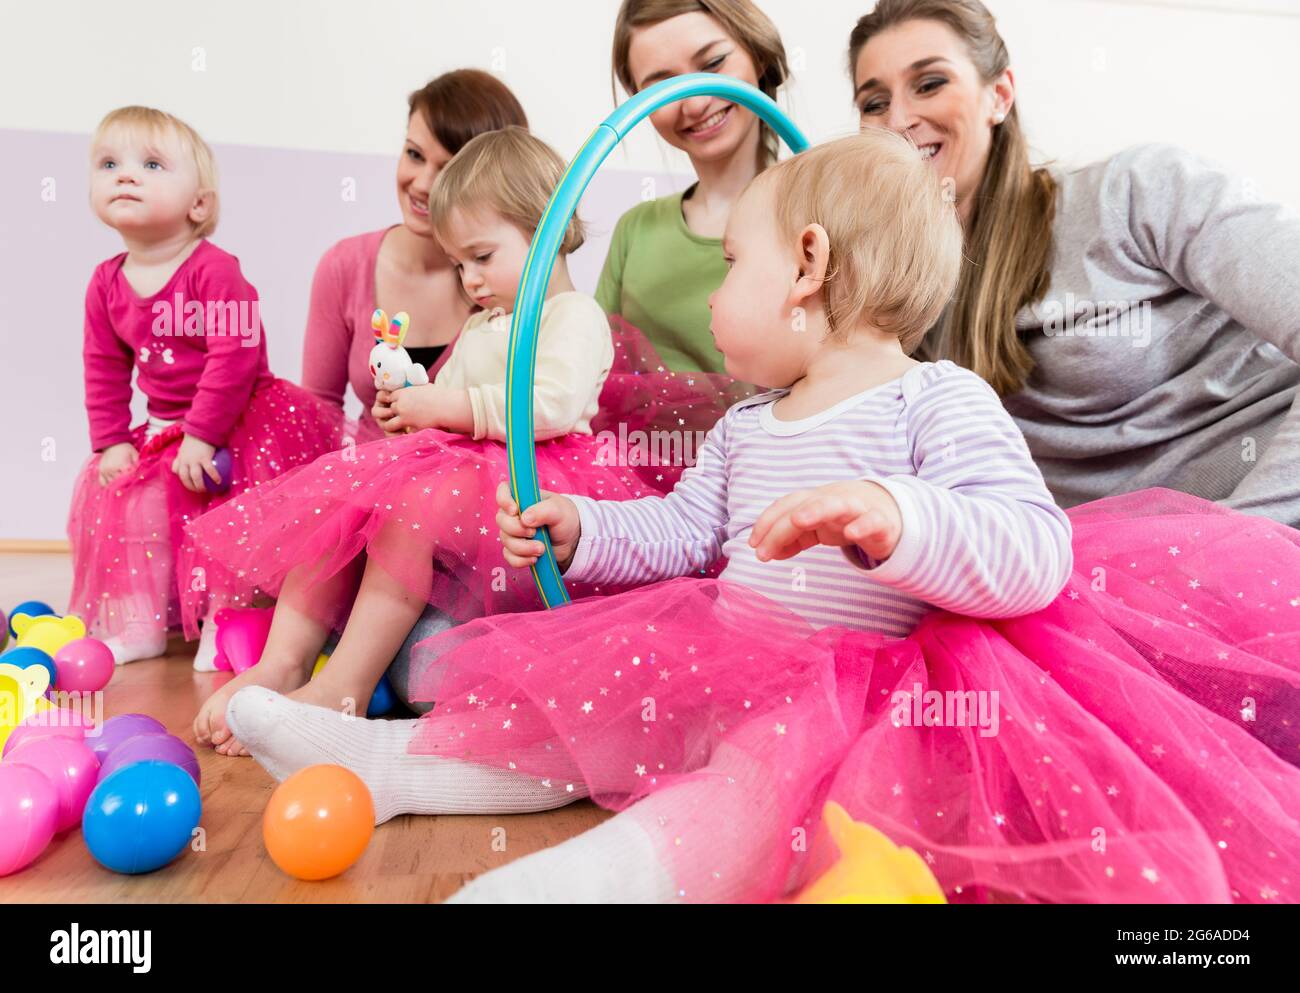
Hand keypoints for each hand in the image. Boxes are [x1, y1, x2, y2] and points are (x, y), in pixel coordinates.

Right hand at [97, 442, 138, 486]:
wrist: (112, 443)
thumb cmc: (126, 449)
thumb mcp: (135, 454)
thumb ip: (137, 465)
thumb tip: (140, 475)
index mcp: (123, 465)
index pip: (129, 478)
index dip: (132, 480)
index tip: (134, 481)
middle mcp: (113, 469)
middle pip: (120, 482)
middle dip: (125, 484)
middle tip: (128, 484)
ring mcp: (106, 471)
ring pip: (112, 484)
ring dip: (117, 485)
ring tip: (121, 486)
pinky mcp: (101, 471)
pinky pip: (103, 483)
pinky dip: (107, 485)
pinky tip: (112, 486)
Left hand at [171, 434, 219, 492]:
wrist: (201, 430)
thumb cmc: (194, 439)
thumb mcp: (184, 448)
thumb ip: (182, 457)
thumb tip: (182, 466)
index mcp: (180, 459)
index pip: (177, 472)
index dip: (182, 479)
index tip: (189, 484)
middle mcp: (185, 461)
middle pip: (185, 478)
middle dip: (191, 486)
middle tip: (198, 490)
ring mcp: (194, 460)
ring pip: (195, 477)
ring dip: (200, 485)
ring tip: (207, 489)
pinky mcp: (204, 458)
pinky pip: (209, 470)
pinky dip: (214, 477)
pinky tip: (219, 481)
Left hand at [383, 384, 442, 434]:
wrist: (447, 406)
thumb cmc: (441, 396)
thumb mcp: (425, 388)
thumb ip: (416, 390)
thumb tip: (418, 390)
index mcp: (404, 393)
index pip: (390, 397)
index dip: (394, 402)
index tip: (399, 405)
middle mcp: (401, 404)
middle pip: (389, 409)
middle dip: (395, 413)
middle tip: (402, 417)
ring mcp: (405, 416)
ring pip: (388, 424)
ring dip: (392, 426)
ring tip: (399, 429)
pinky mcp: (410, 426)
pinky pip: (400, 434)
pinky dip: (402, 435)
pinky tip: (406, 435)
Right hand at [495, 480, 580, 572]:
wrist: (572, 541)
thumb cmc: (565, 519)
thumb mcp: (559, 510)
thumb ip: (543, 511)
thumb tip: (524, 519)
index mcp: (522, 498)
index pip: (503, 491)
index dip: (504, 500)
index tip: (515, 511)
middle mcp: (514, 515)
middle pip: (501, 520)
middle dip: (516, 530)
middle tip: (534, 533)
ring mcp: (514, 533)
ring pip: (506, 541)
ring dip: (523, 548)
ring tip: (542, 549)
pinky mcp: (516, 550)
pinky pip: (509, 557)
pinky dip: (521, 560)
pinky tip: (535, 559)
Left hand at [749, 480, 902, 564]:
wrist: (889, 513)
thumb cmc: (845, 519)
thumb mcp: (815, 529)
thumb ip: (792, 539)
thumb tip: (767, 552)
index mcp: (814, 500)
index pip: (785, 506)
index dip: (766, 522)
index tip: (753, 544)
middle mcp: (832, 499)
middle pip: (803, 505)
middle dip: (781, 525)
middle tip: (762, 550)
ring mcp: (856, 508)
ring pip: (835, 504)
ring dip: (817, 509)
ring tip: (799, 520)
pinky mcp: (880, 522)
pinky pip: (872, 521)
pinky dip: (862, 525)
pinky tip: (851, 533)